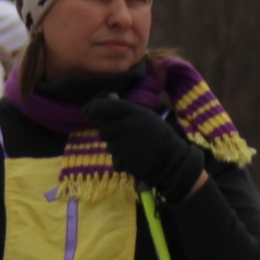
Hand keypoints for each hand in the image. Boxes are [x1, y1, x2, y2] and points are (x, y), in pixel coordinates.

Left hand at [82, 94, 205, 202]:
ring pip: (108, 145)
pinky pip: (115, 159)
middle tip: (123, 136)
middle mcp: (125, 127)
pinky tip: (134, 158)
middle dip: (109, 133)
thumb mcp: (146, 116)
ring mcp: (122, 145)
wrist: (172, 161)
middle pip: (103, 130)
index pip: (104, 107)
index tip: (87, 113)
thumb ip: (126, 109)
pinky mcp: (123, 161)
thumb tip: (109, 97)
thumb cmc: (160, 136)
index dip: (92, 109)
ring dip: (116, 146)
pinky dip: (122, 160)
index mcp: (132, 113)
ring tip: (133, 148)